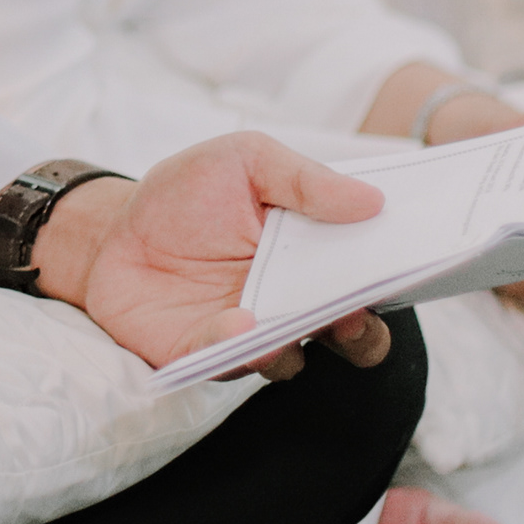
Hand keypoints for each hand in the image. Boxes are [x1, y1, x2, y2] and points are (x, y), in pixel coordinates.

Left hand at [0, 131, 395, 379]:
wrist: (112, 230)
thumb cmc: (188, 194)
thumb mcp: (246, 160)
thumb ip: (305, 180)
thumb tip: (373, 202)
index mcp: (316, 258)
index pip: (373, 277)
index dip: (398, 276)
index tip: (412, 266)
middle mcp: (293, 305)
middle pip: (354, 336)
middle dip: (363, 331)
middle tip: (354, 311)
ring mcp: (251, 336)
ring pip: (294, 357)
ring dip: (297, 342)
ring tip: (291, 322)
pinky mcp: (203, 354)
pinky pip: (228, 362)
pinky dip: (235, 346)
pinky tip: (235, 323)